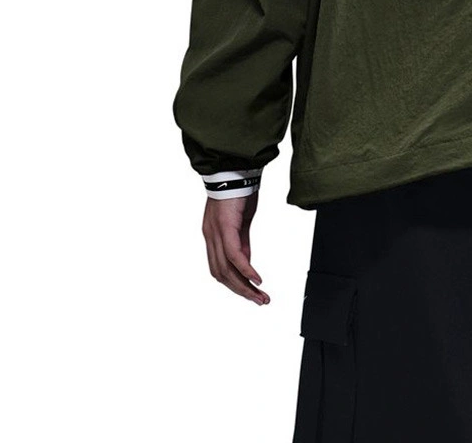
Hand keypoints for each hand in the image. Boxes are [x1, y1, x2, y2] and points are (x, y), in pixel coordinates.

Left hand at [201, 190, 269, 304]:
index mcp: (213, 236)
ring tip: (260, 296)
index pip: (220, 269)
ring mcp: (216, 234)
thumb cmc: (239, 191)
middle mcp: (210, 237)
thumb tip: (246, 263)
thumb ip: (242, 242)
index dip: (234, 284)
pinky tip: (257, 279)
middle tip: (259, 301)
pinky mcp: (226, 227)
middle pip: (221, 275)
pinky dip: (246, 270)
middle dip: (241, 291)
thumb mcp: (242, 221)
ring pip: (226, 270)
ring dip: (244, 286)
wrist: (235, 169)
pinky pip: (234, 256)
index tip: (251, 293)